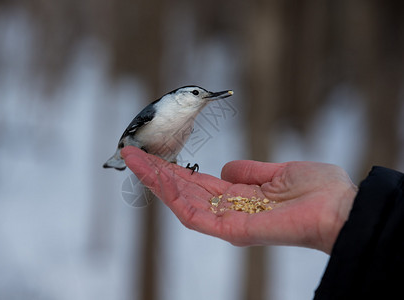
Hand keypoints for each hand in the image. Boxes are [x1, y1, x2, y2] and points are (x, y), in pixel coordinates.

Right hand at [121, 146, 356, 253]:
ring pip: (182, 202)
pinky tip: (155, 176)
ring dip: (156, 181)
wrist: (342, 208)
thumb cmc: (318, 190)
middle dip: (156, 173)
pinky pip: (195, 215)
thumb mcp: (279, 172)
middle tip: (131, 153)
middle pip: (184, 192)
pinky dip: (172, 196)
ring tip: (134, 160)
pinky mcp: (233, 230)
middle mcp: (229, 212)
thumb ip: (251, 171)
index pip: (198, 185)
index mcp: (240, 198)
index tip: (153, 154)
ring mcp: (228, 223)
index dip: (174, 170)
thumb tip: (227, 168)